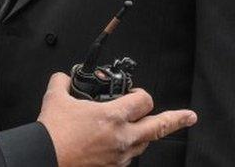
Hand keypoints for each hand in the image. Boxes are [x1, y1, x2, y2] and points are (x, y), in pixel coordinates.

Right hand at [38, 73, 196, 166]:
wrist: (45, 157)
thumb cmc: (52, 133)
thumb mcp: (55, 98)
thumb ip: (62, 82)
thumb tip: (62, 77)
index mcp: (112, 116)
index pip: (144, 100)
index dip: (142, 93)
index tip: (137, 93)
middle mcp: (122, 137)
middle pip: (159, 126)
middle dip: (177, 119)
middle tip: (189, 116)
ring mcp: (119, 155)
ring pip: (145, 143)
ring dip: (147, 133)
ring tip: (152, 128)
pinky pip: (129, 157)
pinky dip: (130, 148)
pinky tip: (123, 144)